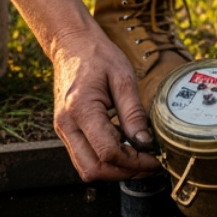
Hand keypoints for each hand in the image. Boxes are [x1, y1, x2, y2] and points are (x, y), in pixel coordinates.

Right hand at [48, 19, 160, 181]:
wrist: (70, 44)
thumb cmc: (97, 56)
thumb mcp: (123, 78)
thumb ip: (134, 113)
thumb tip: (145, 143)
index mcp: (80, 109)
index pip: (107, 152)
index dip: (134, 161)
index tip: (154, 158)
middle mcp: (66, 124)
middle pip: (93, 170)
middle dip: (123, 172)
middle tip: (147, 163)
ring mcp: (63, 129)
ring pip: (86, 169)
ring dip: (113, 170)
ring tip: (136, 156)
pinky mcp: (66, 131)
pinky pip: (84, 157)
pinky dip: (104, 159)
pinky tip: (122, 145)